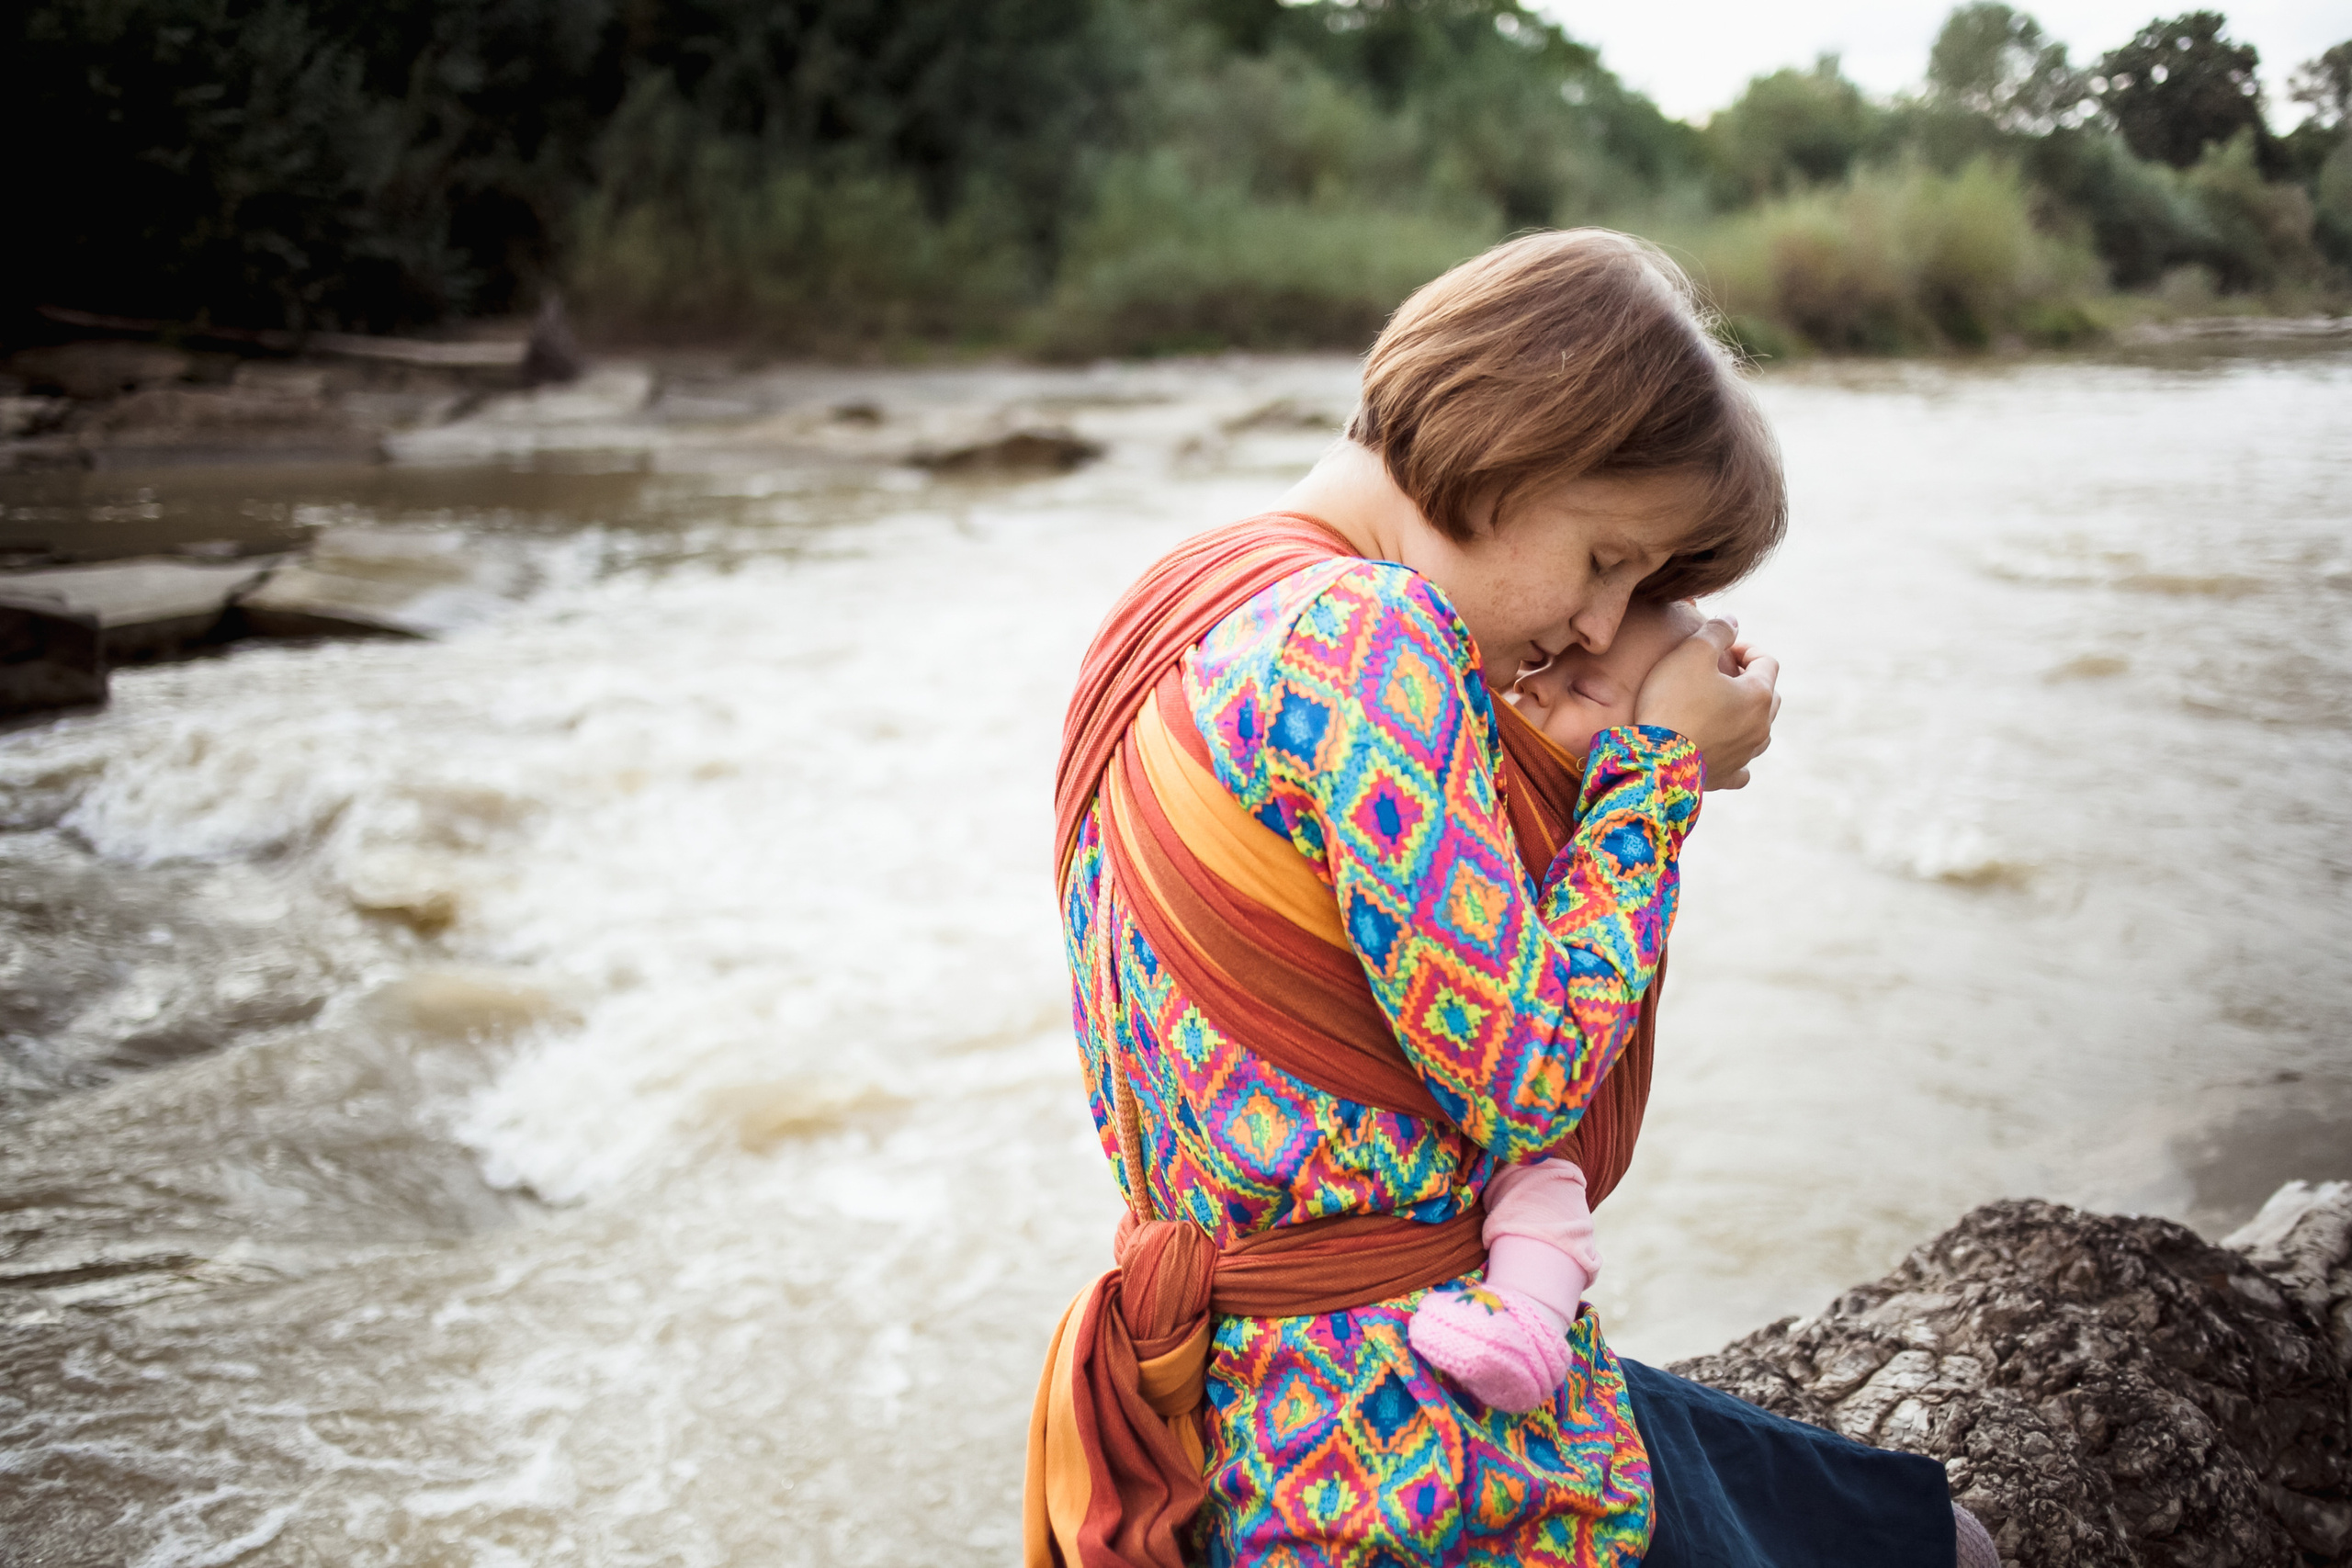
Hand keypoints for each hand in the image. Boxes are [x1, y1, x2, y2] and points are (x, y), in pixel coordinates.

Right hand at [1632, 616, 1779, 789]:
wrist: (1655, 758)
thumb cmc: (1673, 701)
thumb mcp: (1692, 652)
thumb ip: (1716, 631)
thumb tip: (1732, 620)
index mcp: (1759, 694)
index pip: (1766, 661)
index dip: (1745, 649)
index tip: (1722, 648)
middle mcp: (1761, 726)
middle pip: (1769, 695)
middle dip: (1748, 680)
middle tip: (1719, 675)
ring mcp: (1746, 754)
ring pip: (1760, 730)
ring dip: (1746, 716)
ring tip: (1720, 709)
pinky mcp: (1727, 776)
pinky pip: (1742, 768)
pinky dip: (1737, 756)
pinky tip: (1726, 751)